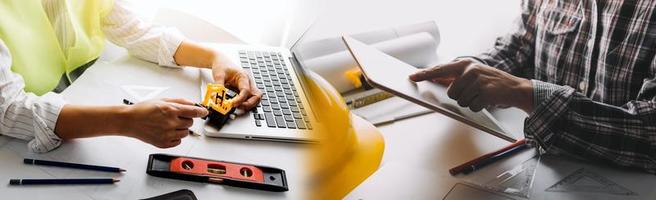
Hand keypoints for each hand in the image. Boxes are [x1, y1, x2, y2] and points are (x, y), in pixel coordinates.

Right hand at [121, 98, 208, 147]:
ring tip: (169, 124)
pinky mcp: (164, 143)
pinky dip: (175, 137)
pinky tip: (166, 131)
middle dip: (186, 119)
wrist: (129, 121)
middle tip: (175, 117)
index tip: (204, 112)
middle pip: (190, 123)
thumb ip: (180, 102)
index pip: (194, 112)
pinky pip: (178, 141)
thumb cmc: (143, 110)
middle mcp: (170, 123)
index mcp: (171, 110)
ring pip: (186, 133)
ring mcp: (167, 134)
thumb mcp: (162, 100)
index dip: (201, 112)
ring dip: (181, 128)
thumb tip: (193, 104)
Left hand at [211, 51, 262, 109]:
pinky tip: (238, 104)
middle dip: (249, 104)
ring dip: (249, 104)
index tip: (232, 104)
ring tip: (238, 107)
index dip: (240, 99)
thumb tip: (217, 97)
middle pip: (256, 96)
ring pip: (256, 98)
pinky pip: (250, 98)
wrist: (221, 61)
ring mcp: (248, 85)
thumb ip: (218, 86)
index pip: (246, 91)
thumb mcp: (218, 75)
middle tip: (238, 107)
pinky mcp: (245, 89)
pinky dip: (246, 103)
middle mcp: (248, 82)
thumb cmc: (222, 65)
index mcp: (243, 77)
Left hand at [409, 59, 533, 112]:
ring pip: (460, 100)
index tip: (412, 77)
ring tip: (480, 96)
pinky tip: (486, 101)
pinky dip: (478, 107)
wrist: (515, 88)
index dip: (425, 74)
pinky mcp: (485, 91)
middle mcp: (470, 69)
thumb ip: (454, 77)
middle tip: (473, 93)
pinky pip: (472, 106)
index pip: (440, 69)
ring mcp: (478, 80)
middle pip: (451, 92)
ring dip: (469, 103)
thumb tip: (433, 79)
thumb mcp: (472, 75)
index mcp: (465, 64)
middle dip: (459, 97)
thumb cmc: (491, 82)